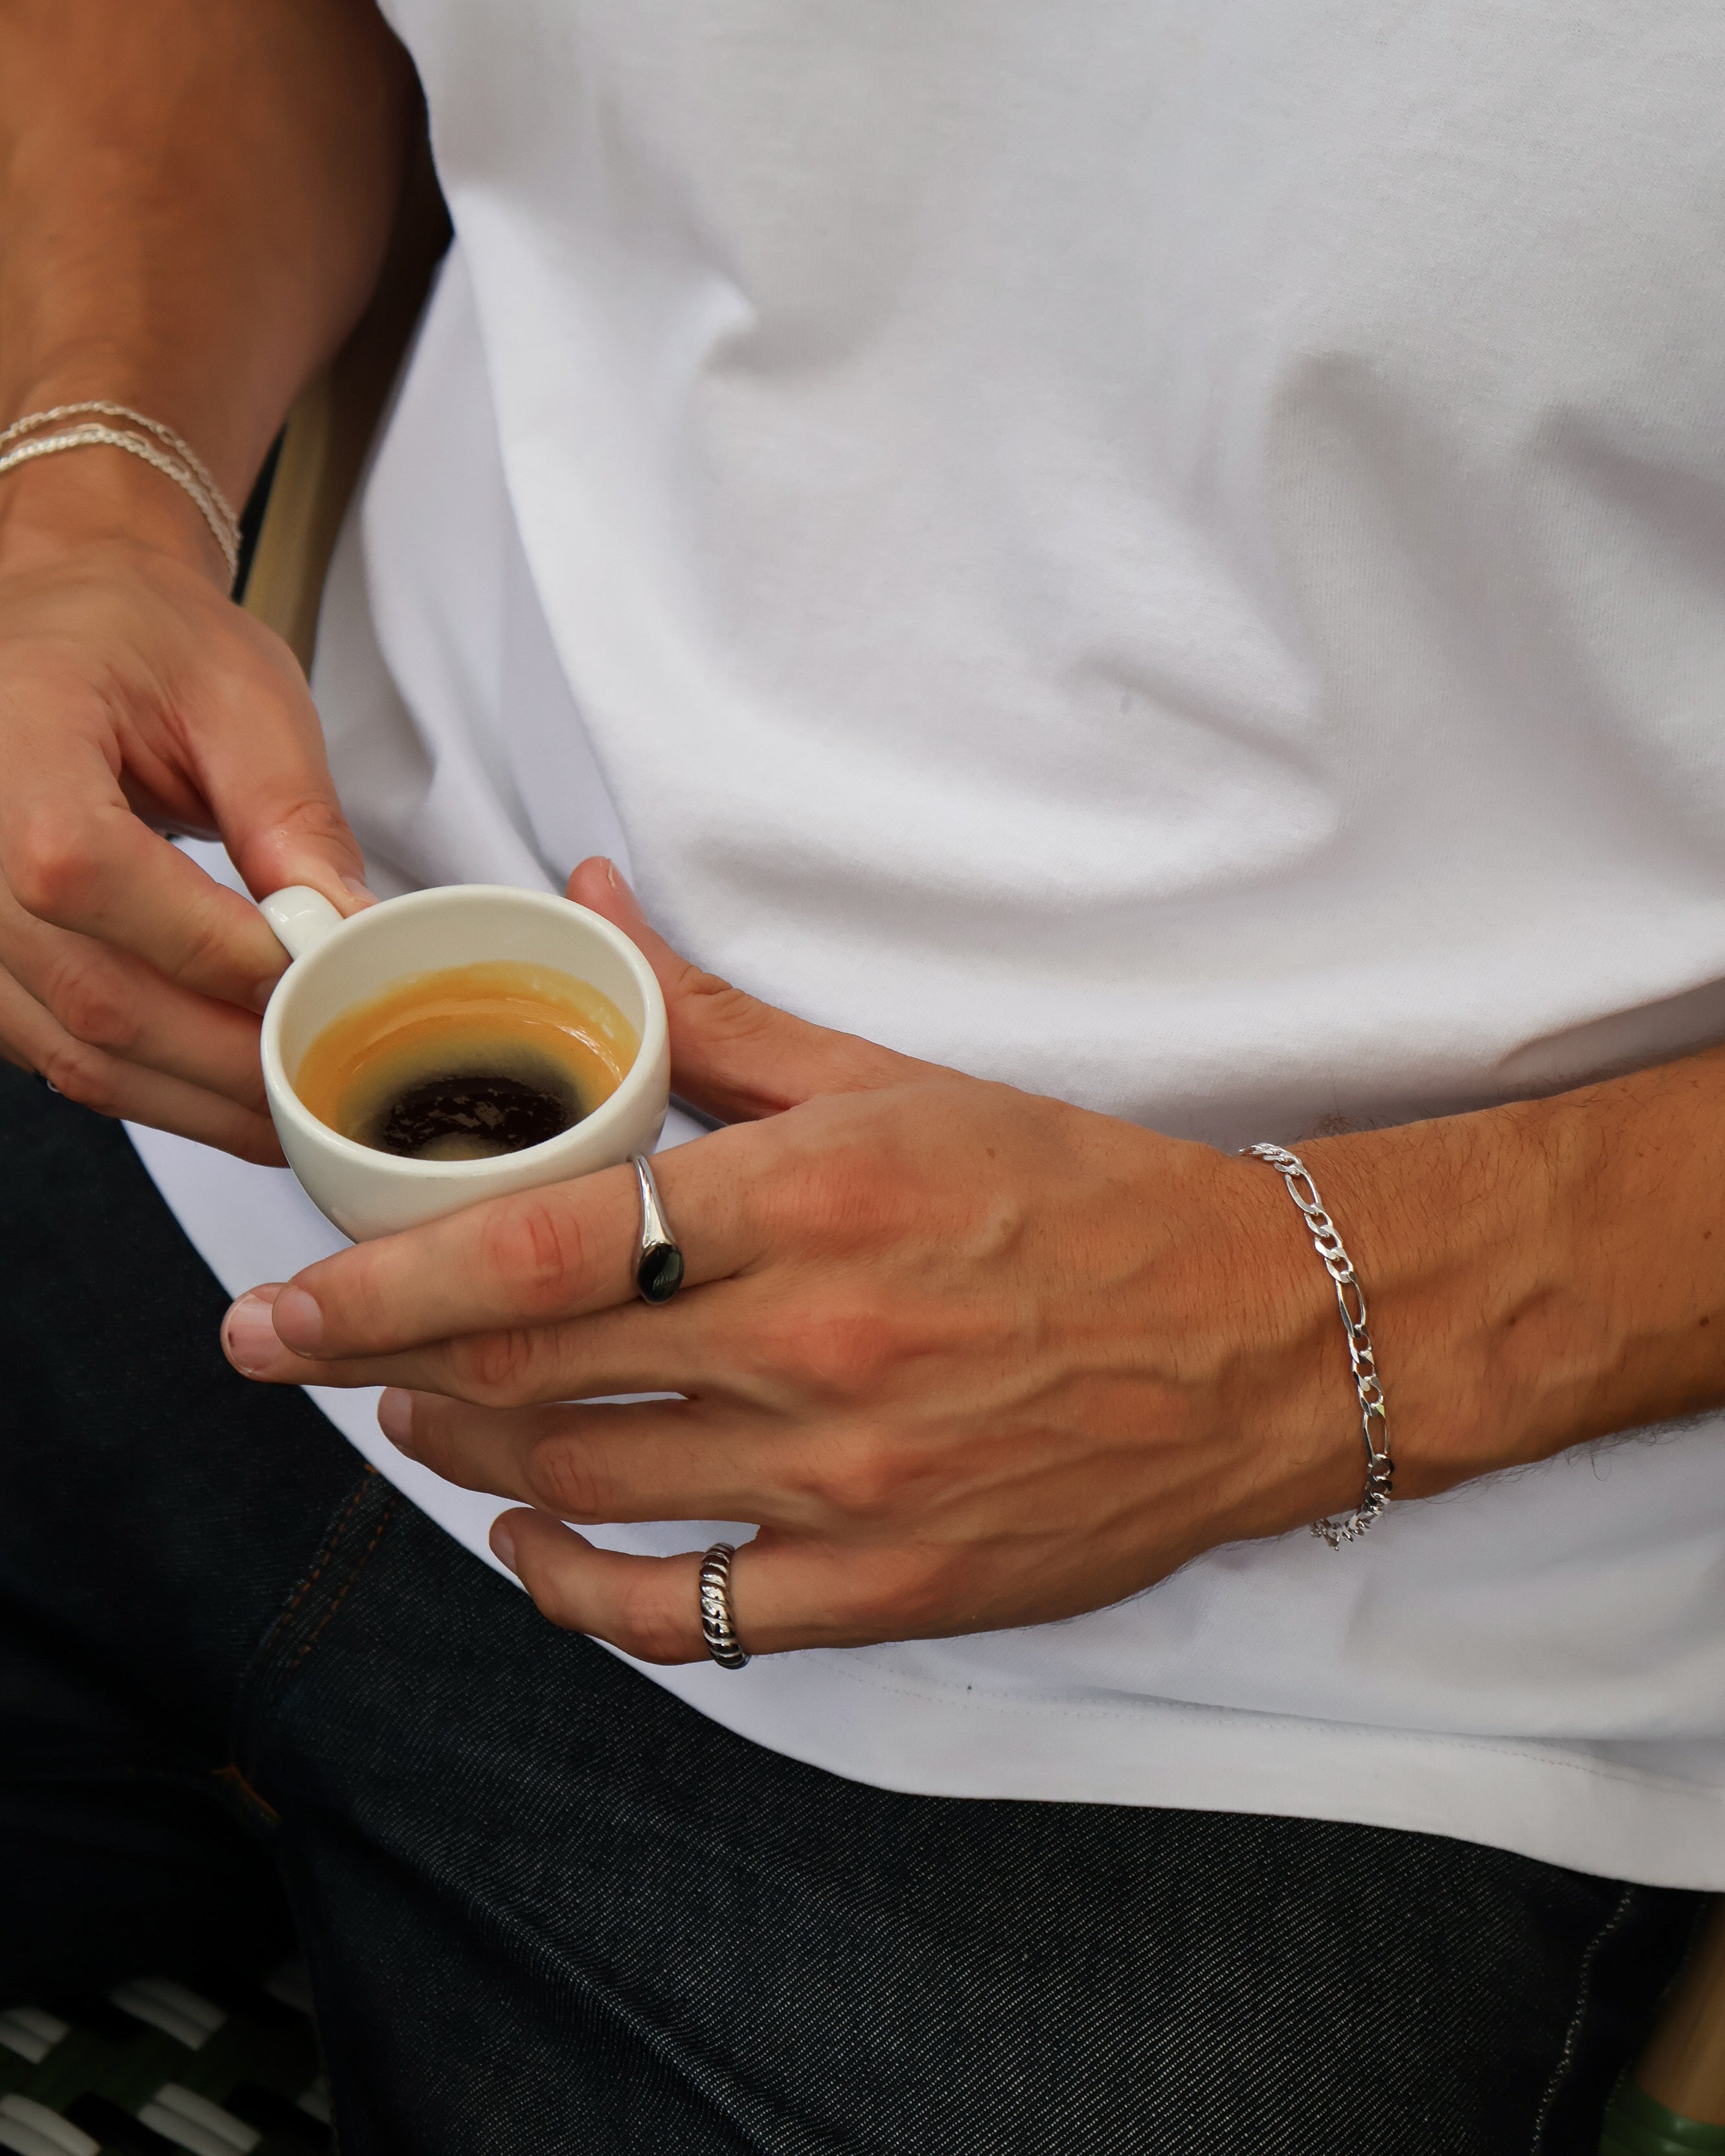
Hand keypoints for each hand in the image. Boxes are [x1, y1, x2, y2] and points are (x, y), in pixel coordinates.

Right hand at [0, 474, 371, 1159]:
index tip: (317, 979)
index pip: (90, 876)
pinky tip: (234, 1097)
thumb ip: (292, 817)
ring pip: (74, 1050)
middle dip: (229, 1056)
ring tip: (296, 1114)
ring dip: (198, 1100)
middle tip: (331, 1082)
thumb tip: (349, 933)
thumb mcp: (242, 696)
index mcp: (14, 745)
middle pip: (87, 990)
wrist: (69, 628)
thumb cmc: (143, 642)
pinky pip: (63, 1056)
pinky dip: (157, 1087)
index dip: (213, 948)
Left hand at [220, 859, 1384, 1661]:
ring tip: (423, 1411)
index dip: (379, 1283)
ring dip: (471, 1453)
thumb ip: (714, 1013)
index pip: (542, 1245)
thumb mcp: (896, 1082)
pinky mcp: (892, 1588)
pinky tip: (529, 1542)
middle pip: (534, 1371)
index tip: (273, 1304)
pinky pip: (686, 1616)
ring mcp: (855, 1488)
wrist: (1260, 1334)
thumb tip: (583, 908)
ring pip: (589, 1487)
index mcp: (817, 1199)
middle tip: (316, 1349)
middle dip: (385, 1365)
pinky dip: (575, 1590)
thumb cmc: (1075, 1191)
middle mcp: (824, 1348)